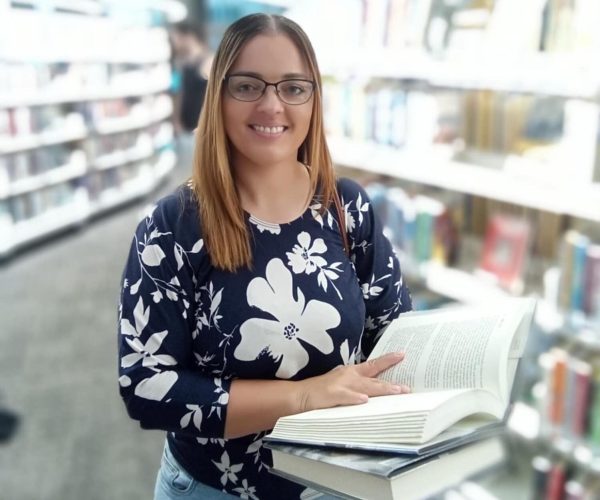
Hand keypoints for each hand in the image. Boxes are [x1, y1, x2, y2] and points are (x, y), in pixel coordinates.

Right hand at [294, 352, 409, 412]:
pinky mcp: (332, 395)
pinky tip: (364, 400)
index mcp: (351, 372)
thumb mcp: (341, 383)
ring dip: (381, 389)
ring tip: (396, 391)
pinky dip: (355, 398)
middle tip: (407, 388)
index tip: (402, 355)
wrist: (301, 395)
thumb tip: (377, 390)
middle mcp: (349, 376)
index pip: (373, 365)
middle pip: (374, 379)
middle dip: (391, 383)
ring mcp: (341, 385)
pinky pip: (346, 397)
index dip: (388, 360)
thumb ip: (358, 385)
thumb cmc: (322, 390)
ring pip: (365, 387)